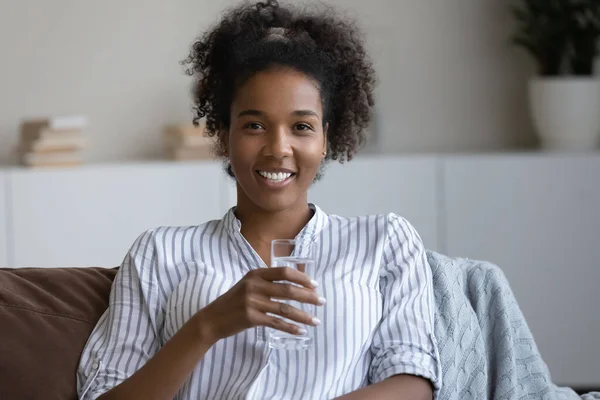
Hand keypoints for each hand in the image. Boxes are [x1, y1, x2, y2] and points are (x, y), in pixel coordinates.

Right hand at [193, 267, 324, 343]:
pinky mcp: (251, 318)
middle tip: (322, 302)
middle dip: (308, 296)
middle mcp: (254, 286)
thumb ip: (266, 282)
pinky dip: (290, 328)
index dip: (302, 278)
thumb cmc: (233, 302)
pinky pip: (276, 323)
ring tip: (316, 321)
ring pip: (285, 308)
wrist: (212, 319)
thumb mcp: (247, 285)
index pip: (284, 272)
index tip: (315, 285)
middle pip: (288, 290)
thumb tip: (294, 285)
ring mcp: (252, 302)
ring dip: (303, 315)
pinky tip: (300, 331)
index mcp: (255, 274)